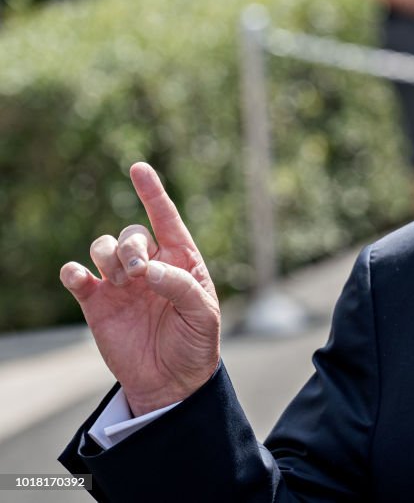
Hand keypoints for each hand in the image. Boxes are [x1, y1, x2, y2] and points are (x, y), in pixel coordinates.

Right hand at [60, 162, 219, 415]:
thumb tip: (150, 269)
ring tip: (124, 282)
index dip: (152, 193)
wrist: (172, 381)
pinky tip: (80, 277)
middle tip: (138, 273)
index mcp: (180, 261)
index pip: (166, 219)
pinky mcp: (97, 303)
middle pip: (131, 233)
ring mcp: (121, 283)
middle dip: (131, 245)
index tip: (139, 168)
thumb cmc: (196, 342)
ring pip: (103, 247)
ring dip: (109, 257)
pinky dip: (74, 272)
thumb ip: (181, 286)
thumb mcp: (203, 314)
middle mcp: (149, 265)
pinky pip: (77, 277)